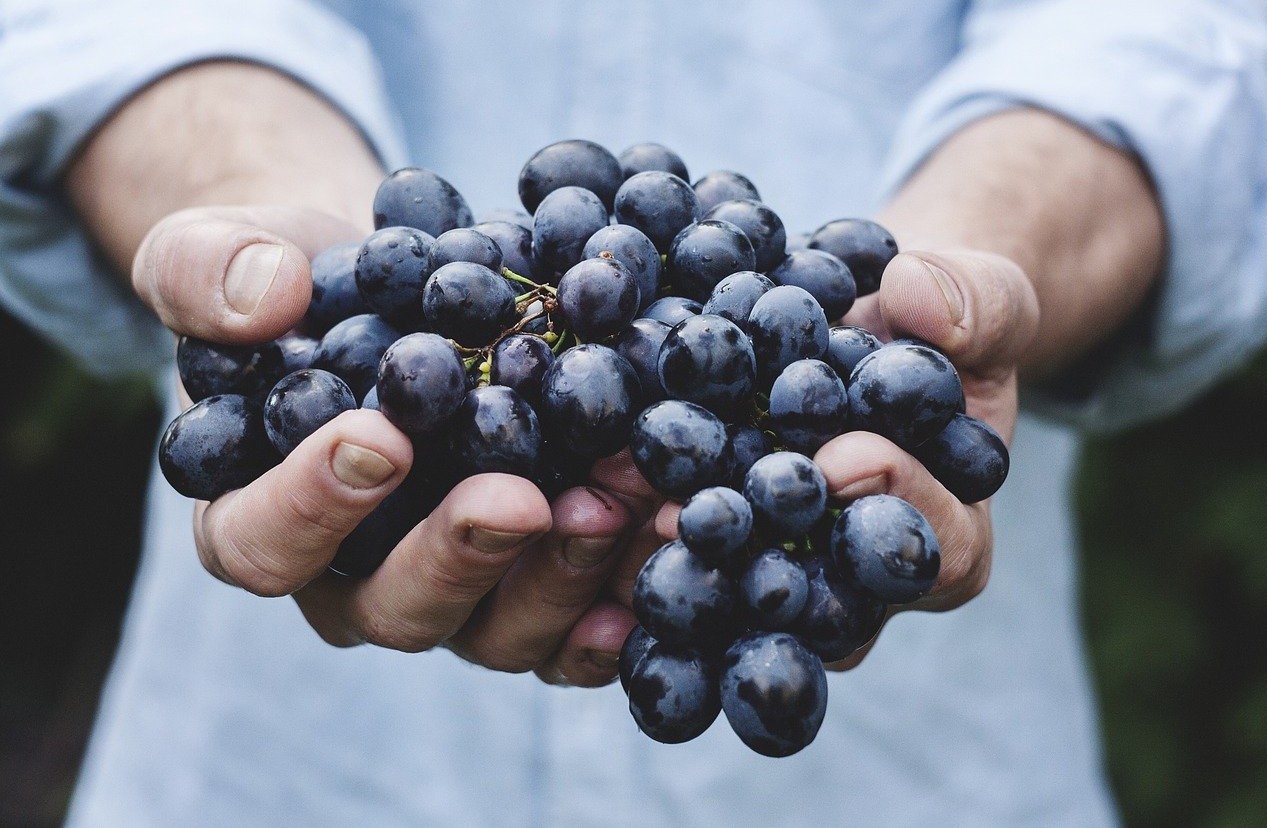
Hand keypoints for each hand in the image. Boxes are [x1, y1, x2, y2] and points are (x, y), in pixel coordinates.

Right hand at [138, 204, 659, 685]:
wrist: (397, 290)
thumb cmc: (298, 282)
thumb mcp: (222, 251)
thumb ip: (207, 270)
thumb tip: (264, 298)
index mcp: (259, 519)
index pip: (262, 543)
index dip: (311, 506)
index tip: (379, 438)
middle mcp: (356, 580)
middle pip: (396, 608)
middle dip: (461, 556)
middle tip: (520, 499)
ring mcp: (454, 593)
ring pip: (499, 629)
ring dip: (565, 574)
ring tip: (623, 501)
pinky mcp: (532, 585)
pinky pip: (575, 625)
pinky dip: (623, 598)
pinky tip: (667, 546)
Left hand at [646, 247, 1038, 668]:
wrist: (867, 326)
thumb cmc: (937, 324)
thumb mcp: (981, 299)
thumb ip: (975, 303)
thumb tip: (917, 297)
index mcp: (946, 536)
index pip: (936, 551)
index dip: (896, 506)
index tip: (844, 456)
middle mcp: (857, 581)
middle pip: (817, 600)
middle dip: (758, 553)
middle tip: (695, 512)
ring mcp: (779, 571)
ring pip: (731, 592)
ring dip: (671, 552)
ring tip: (615, 499)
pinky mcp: (712, 544)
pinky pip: (673, 553)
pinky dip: (625, 524)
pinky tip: (576, 486)